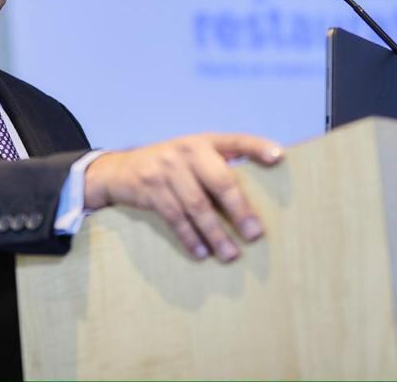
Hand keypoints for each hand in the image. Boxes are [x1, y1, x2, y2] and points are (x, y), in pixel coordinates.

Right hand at [84, 133, 281, 261]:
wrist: (118, 169)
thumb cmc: (167, 166)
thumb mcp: (189, 156)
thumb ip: (215, 166)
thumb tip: (252, 199)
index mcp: (203, 141)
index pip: (236, 140)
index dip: (257, 147)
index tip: (279, 157)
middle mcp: (186, 150)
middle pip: (220, 181)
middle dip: (239, 210)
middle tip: (255, 234)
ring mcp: (166, 169)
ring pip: (197, 206)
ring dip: (215, 234)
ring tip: (230, 255)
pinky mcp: (149, 189)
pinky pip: (174, 218)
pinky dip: (189, 237)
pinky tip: (201, 253)